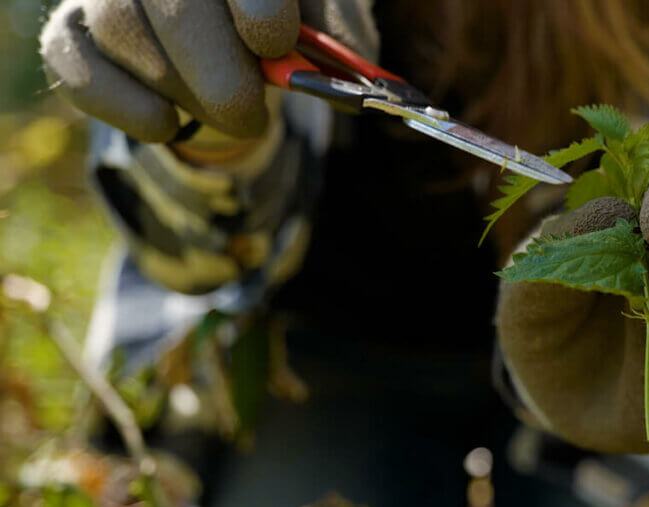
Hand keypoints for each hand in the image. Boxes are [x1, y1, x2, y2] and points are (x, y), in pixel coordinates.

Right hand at [40, 0, 377, 141]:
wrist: (227, 27)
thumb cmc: (282, 15)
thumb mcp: (320, 18)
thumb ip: (338, 42)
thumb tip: (350, 90)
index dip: (258, 7)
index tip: (276, 46)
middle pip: (174, 5)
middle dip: (219, 78)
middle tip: (250, 115)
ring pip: (122, 32)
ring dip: (182, 93)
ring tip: (223, 111)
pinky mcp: (70, 29)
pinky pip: (74, 66)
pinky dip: (126, 107)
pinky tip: (168, 125)